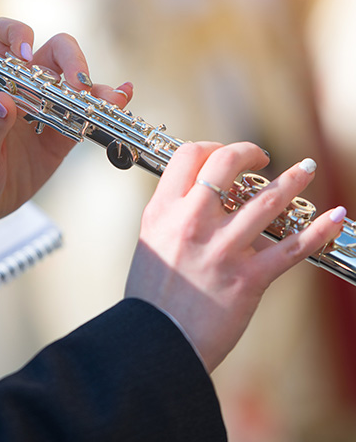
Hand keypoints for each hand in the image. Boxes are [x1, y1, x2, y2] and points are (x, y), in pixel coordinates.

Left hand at [0, 17, 132, 266]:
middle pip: (54, 53)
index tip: (26, 54)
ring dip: (96, 87)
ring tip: (112, 99)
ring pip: (76, 83)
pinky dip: (106, 106)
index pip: (3, 38)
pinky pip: (86, 116)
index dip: (17, 34)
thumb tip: (6, 100)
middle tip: (78, 86)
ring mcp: (46, 111)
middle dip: (71, 60)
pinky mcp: (61, 137)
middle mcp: (24, 90)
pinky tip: (121, 101)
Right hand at [125, 141, 345, 372]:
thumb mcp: (151, 241)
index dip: (210, 146)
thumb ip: (173, 214)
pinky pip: (291, 248)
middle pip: (226, 164)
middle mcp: (191, 221)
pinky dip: (319, 230)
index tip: (223, 155)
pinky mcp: (247, 278)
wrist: (158, 340)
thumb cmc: (152, 293)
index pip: (188, 156)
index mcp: (163, 211)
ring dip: (294, 179)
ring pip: (267, 200)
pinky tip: (334, 216)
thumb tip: (200, 195)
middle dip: (249, 152)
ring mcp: (222, 248)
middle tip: (261, 157)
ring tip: (306, 168)